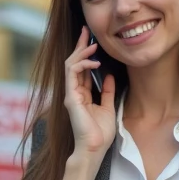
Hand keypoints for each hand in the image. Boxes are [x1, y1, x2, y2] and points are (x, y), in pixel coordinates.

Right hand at [64, 26, 116, 156]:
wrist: (94, 148)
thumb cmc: (100, 133)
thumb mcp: (107, 107)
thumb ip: (106, 91)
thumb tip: (108, 76)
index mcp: (81, 95)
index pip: (81, 69)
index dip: (85, 54)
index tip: (91, 40)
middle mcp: (73, 92)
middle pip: (73, 63)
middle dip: (80, 46)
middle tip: (86, 31)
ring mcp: (70, 94)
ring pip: (70, 65)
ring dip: (81, 52)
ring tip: (92, 45)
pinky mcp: (71, 97)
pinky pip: (72, 74)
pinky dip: (82, 64)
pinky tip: (94, 62)